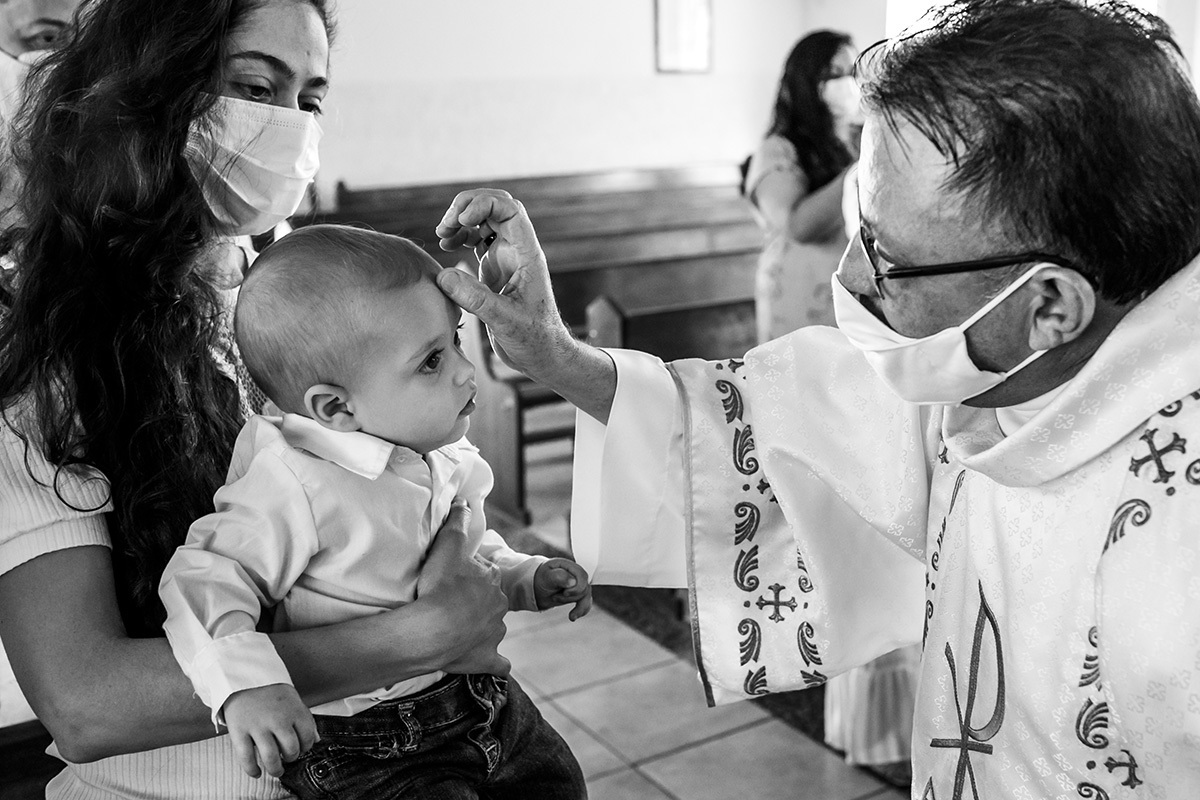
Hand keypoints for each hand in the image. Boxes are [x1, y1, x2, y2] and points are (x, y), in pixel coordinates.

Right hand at [222, 684, 316, 778]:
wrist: (243, 676)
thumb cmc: (270, 690)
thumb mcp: (293, 700)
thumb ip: (305, 720)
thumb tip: (316, 740)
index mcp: (294, 710)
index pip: (308, 737)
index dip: (306, 747)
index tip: (301, 749)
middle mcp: (278, 719)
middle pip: (291, 749)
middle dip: (291, 758)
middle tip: (288, 758)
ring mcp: (258, 726)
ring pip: (271, 757)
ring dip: (276, 769)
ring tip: (276, 770)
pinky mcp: (239, 730)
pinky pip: (246, 757)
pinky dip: (252, 770)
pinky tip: (256, 772)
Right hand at [416, 499, 511, 675]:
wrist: (433, 628)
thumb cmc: (440, 587)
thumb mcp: (448, 545)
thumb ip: (458, 522)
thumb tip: (465, 503)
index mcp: (492, 580)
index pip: (482, 575)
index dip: (466, 577)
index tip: (451, 581)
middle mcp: (499, 606)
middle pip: (488, 601)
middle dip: (475, 603)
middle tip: (450, 605)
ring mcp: (495, 634)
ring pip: (492, 628)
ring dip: (479, 629)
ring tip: (456, 631)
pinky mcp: (487, 659)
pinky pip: (497, 663)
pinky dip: (493, 662)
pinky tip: (484, 660)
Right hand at [434, 189, 575, 382]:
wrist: (542, 355)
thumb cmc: (534, 339)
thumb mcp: (504, 321)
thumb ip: (475, 299)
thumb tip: (444, 276)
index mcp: (527, 255)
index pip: (510, 210)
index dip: (484, 205)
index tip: (461, 221)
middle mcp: (518, 252)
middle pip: (495, 207)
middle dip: (468, 207)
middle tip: (445, 225)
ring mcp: (507, 259)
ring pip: (485, 222)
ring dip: (461, 221)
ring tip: (442, 235)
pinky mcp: (496, 270)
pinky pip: (478, 241)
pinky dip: (461, 237)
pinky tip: (447, 247)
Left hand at [534, 558, 592, 620]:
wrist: (535, 588)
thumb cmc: (540, 579)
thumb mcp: (547, 577)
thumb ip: (559, 577)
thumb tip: (573, 582)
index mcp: (569, 565)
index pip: (582, 576)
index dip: (577, 587)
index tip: (565, 593)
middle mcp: (575, 574)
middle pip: (585, 588)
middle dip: (571, 597)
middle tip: (554, 597)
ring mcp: (578, 584)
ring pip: (586, 596)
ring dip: (577, 606)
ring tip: (568, 614)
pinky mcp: (577, 594)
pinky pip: (586, 602)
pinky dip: (582, 611)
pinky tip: (574, 617)